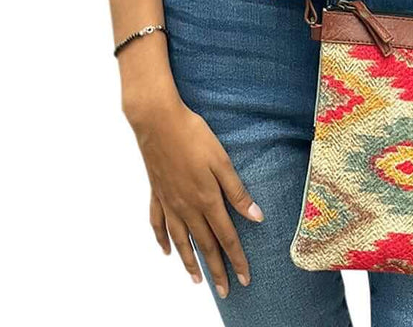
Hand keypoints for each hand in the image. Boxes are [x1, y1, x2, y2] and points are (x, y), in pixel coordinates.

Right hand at [127, 97, 263, 295]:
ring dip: (190, 262)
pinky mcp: (157, 194)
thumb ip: (237, 191)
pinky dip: (163, 240)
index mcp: (206, 200)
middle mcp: (187, 207)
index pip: (226, 238)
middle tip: (226, 290)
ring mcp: (169, 202)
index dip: (237, 259)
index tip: (245, 278)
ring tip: (197, 280)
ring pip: (181, 241)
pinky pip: (158, 224)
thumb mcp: (222, 161)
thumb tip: (256, 217)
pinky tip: (166, 251)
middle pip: (205, 245)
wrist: (158, 122)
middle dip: (217, 270)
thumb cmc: (193, 136)